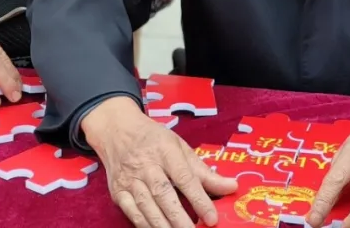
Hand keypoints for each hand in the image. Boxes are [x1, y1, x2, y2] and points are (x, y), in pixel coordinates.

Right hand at [83, 96, 237, 226]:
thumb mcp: (180, 147)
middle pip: (164, 194)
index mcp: (165, 150)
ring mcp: (129, 180)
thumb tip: (231, 187)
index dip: (199, 199)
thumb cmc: (155, 140)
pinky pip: (132, 213)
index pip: (184, 177)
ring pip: (147, 207)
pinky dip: (146, 225)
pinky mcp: (118, 192)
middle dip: (180, 218)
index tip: (212, 218)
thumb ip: (204, 171)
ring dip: (164, 225)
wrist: (118, 132)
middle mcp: (146, 165)